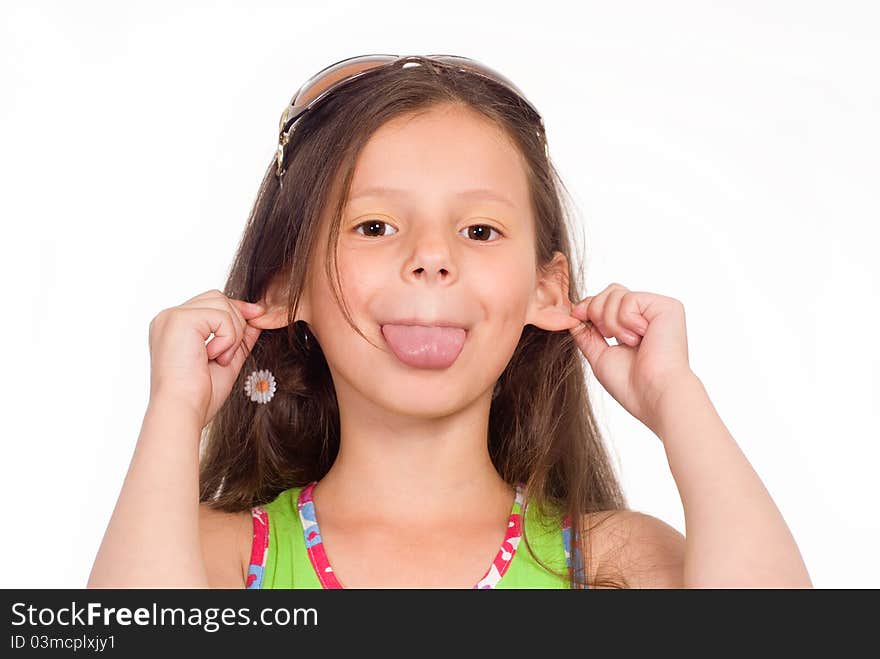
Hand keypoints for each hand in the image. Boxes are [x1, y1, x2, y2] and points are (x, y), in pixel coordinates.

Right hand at [147, 289, 265, 428]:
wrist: (183, 410)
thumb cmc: (199, 394)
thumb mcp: (228, 359)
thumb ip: (239, 337)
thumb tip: (258, 317)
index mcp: (175, 327)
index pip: (211, 303)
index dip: (235, 310)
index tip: (257, 316)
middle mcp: (169, 318)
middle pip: (217, 297)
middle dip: (236, 322)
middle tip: (228, 355)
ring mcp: (173, 317)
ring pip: (222, 303)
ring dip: (232, 334)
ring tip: (219, 358)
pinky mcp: (180, 319)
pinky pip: (221, 316)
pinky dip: (227, 338)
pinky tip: (214, 357)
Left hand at [568, 283, 695, 434]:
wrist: (652, 394)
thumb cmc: (630, 384)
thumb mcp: (600, 355)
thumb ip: (587, 334)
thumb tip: (571, 315)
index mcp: (634, 325)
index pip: (606, 300)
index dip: (588, 306)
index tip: (575, 316)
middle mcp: (648, 314)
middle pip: (610, 291)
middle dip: (596, 311)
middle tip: (607, 335)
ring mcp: (658, 309)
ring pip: (616, 293)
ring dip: (611, 321)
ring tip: (628, 342)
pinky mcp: (667, 306)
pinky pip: (629, 299)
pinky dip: (625, 321)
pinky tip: (640, 338)